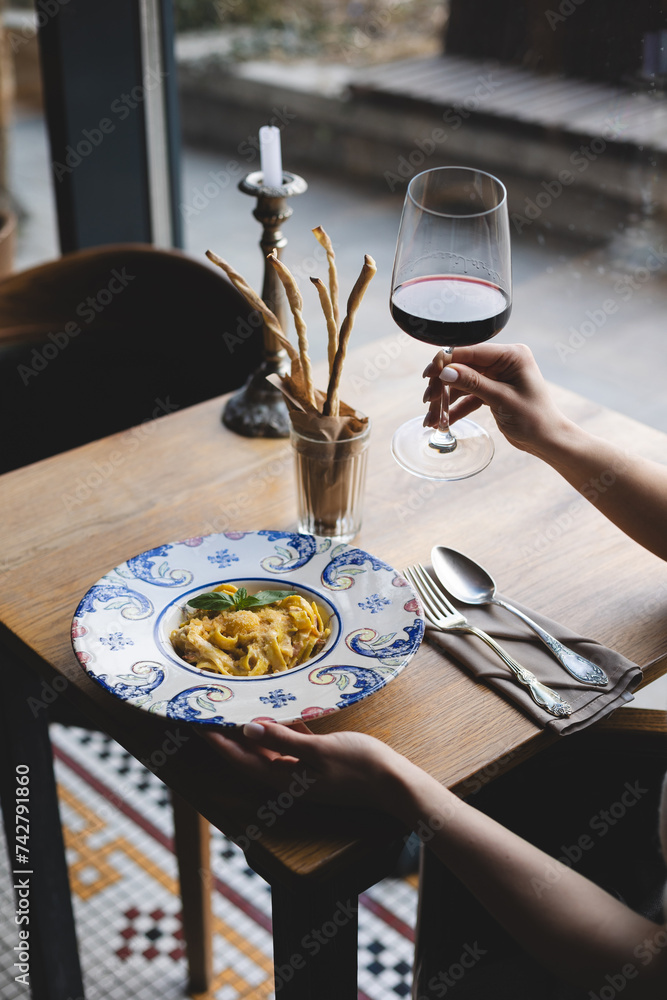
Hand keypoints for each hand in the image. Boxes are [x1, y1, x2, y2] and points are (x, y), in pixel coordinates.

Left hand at [206, 721, 413, 812]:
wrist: (394, 783)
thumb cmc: (359, 766)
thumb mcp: (319, 751)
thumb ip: (282, 739)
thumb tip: (247, 730)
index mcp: (285, 779)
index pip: (241, 760)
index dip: (218, 743)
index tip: (197, 725)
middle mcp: (289, 778)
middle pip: (249, 756)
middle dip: (228, 737)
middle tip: (209, 714)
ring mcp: (304, 771)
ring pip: (269, 750)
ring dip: (252, 732)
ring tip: (235, 710)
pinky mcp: (319, 761)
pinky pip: (292, 744)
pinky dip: (281, 730)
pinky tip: (277, 713)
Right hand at [422, 343, 573, 456]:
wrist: (547, 440)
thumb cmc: (534, 419)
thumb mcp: (502, 399)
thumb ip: (473, 383)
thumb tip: (446, 371)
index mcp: (511, 355)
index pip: (470, 351)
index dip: (446, 361)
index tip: (429, 375)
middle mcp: (503, 361)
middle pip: (462, 367)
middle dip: (443, 385)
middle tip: (428, 401)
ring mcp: (497, 376)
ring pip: (462, 382)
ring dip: (446, 400)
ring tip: (432, 417)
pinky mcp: (492, 390)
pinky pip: (468, 395)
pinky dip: (456, 408)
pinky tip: (444, 421)